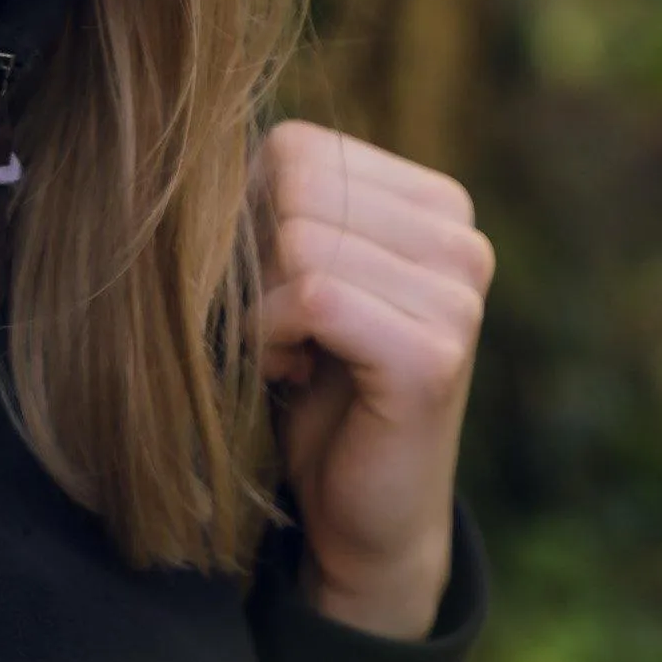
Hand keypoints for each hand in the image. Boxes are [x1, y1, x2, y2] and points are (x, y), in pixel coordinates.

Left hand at [256, 123, 493, 641]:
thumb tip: (201, 147)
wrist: (362, 514)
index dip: (247, 213)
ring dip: (259, 304)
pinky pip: (311, 297)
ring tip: (285, 353)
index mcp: (435, 201)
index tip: (268, 285)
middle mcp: (460, 238)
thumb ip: (274, 202)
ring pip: (298, 237)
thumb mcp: (297, 271)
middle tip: (274, 326)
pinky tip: (289, 373)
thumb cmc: (315, 382)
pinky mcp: (434, 355)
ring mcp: (458, 296)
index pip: (296, 147)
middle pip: (294, 183)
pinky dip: (269, 337)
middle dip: (252, 256)